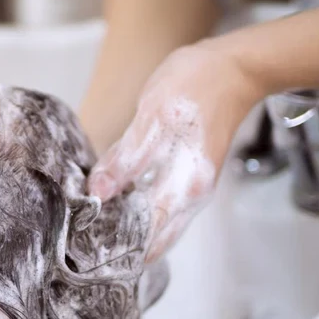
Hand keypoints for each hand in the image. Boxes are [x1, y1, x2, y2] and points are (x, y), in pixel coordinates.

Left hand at [88, 41, 264, 260]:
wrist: (234, 67)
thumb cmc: (195, 87)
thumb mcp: (151, 120)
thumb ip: (125, 160)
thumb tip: (98, 194)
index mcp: (184, 188)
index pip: (148, 237)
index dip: (117, 247)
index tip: (86, 250)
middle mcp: (192, 196)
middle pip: (155, 238)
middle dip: (123, 245)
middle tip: (84, 244)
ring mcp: (192, 186)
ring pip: (158, 221)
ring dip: (130, 227)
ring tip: (93, 224)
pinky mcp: (188, 173)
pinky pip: (161, 202)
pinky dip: (139, 207)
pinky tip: (116, 198)